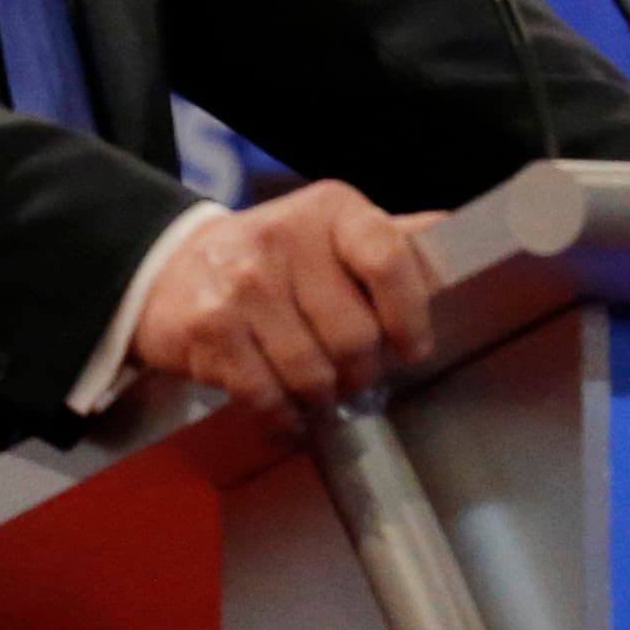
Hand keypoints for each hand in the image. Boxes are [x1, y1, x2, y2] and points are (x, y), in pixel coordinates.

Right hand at [131, 181, 440, 414]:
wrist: (172, 269)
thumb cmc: (273, 257)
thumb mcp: (332, 232)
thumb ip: (391, 240)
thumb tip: (458, 239)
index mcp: (332, 209)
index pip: (388, 257)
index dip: (410, 313)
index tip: (413, 348)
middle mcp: (286, 238)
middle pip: (354, 334)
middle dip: (362, 371)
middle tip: (356, 377)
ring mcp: (244, 284)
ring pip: (311, 372)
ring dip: (321, 397)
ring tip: (319, 391)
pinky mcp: (211, 330)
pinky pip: (265, 395)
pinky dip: (283, 419)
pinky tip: (287, 417)